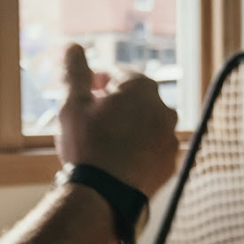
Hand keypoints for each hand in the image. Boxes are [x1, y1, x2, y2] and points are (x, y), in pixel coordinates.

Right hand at [55, 43, 178, 199]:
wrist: (103, 197)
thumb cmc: (87, 146)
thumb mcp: (73, 103)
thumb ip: (75, 71)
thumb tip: (73, 46)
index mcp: (142, 87)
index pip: (116, 74)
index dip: (95, 83)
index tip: (82, 96)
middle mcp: (164, 109)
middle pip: (133, 99)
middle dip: (113, 105)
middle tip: (90, 121)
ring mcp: (170, 138)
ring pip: (144, 124)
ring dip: (127, 127)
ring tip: (103, 144)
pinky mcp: (170, 163)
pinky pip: (152, 149)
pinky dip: (138, 150)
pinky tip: (117, 161)